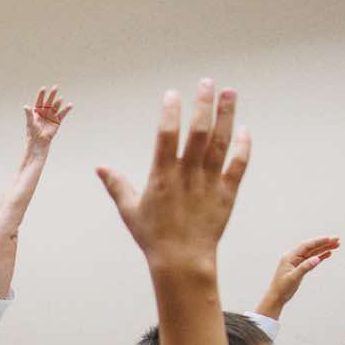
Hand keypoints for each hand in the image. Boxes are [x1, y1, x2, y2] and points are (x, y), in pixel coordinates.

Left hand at [24, 85, 72, 147]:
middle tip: (56, 87)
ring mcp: (51, 116)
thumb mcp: (30, 123)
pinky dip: (66, 109)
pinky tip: (70, 105)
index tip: (44, 88)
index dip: (41, 95)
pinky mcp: (57, 121)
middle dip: (52, 95)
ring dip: (58, 102)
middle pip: (49, 102)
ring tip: (60, 98)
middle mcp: (45, 112)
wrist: (39, 142)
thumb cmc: (33, 133)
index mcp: (37, 112)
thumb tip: (25, 106)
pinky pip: (62, 114)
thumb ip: (29, 114)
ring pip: (56, 107)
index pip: (39, 101)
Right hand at [97, 80, 249, 273]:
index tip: (172, 95)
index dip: (169, 114)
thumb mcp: (129, 210)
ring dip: (226, 116)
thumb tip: (100, 167)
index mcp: (162, 177)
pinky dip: (242, 147)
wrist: (182, 261)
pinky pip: (237, 165)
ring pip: (220, 143)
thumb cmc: (152, 236)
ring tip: (230, 93)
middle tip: (207, 82)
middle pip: (198, 133)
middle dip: (203, 105)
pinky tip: (244, 130)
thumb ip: (116, 185)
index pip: (166, 137)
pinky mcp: (227, 193)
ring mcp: (209, 183)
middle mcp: (187, 176)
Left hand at [257, 235, 339, 316]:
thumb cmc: (282, 288)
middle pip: (311, 247)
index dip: (318, 241)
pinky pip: (311, 259)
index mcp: (289, 257)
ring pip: (312, 253)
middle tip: (337, 239)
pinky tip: (328, 253)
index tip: (329, 239)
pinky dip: (320, 256)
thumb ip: (305, 267)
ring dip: (324, 248)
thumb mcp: (293, 277)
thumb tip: (316, 259)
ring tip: (337, 245)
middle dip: (324, 243)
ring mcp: (297, 262)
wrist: (276, 297)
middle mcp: (293, 258)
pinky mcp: (300, 268)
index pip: (306, 246)